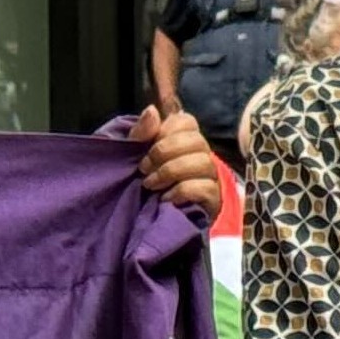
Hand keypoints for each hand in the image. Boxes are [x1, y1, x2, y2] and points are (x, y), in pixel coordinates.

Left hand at [130, 105, 222, 223]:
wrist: (134, 228)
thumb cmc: (132, 186)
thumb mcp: (127, 157)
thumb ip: (138, 134)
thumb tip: (152, 110)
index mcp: (181, 142)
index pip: (187, 122)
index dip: (167, 131)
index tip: (147, 147)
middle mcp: (200, 156)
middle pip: (197, 140)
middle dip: (164, 153)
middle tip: (143, 169)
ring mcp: (209, 179)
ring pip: (203, 162)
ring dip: (171, 172)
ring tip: (150, 186)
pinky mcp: (212, 201)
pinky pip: (205, 188)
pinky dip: (181, 191)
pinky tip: (165, 199)